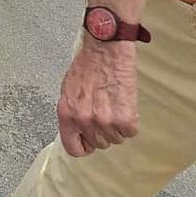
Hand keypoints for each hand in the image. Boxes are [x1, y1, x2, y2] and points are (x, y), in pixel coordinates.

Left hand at [56, 39, 138, 156]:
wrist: (106, 48)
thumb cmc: (87, 64)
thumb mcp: (68, 89)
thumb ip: (72, 112)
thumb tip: (77, 128)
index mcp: (66, 113)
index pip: (73, 148)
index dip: (84, 146)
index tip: (89, 140)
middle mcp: (84, 120)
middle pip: (98, 144)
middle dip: (102, 131)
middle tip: (105, 111)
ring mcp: (105, 121)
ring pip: (115, 139)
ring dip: (117, 126)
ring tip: (114, 103)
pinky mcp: (125, 119)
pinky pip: (130, 132)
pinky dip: (130, 120)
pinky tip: (124, 103)